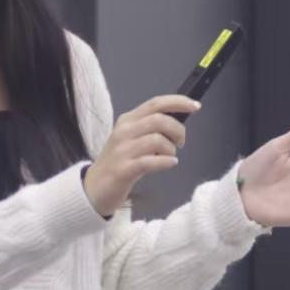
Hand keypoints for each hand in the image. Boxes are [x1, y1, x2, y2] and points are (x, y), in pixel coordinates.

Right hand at [82, 94, 196, 217]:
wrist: (94, 187)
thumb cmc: (119, 161)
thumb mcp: (131, 139)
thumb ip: (150, 128)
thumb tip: (178, 122)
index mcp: (127, 120)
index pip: (155, 103)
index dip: (177, 102)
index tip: (195, 106)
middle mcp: (124, 131)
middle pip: (159, 120)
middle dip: (178, 130)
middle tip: (181, 142)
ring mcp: (122, 150)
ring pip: (157, 140)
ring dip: (171, 149)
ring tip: (170, 156)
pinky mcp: (123, 169)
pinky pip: (151, 161)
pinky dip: (166, 162)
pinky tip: (170, 164)